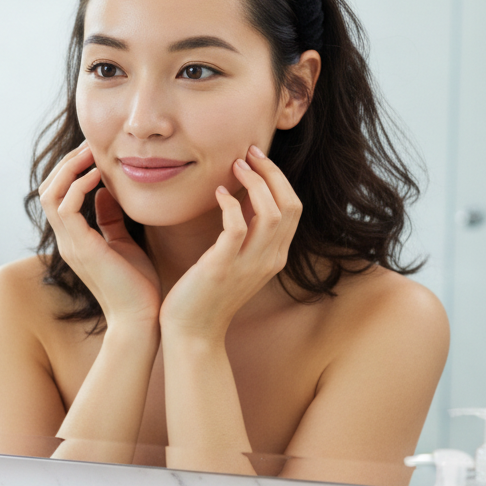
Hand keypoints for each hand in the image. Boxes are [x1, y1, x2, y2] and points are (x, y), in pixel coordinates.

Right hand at [39, 142, 161, 325]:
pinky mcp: (81, 247)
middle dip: (67, 163)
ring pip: (50, 194)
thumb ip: (110, 219)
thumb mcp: (123, 243)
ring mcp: (70, 244)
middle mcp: (67, 241)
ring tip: (92, 154)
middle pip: (47, 190)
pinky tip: (99, 174)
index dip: (71, 171)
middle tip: (90, 146)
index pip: (57, 196)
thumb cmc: (138, 286)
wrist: (141, 318)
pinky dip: (78, 185)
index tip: (94, 154)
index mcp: (75, 240)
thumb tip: (105, 192)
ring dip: (69, 168)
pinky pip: (65, 206)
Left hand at [160, 145, 301, 339]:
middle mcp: (269, 260)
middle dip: (272, 172)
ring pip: (271, 213)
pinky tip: (218, 193)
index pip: (293, 208)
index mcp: (275, 256)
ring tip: (235, 166)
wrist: (192, 332)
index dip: (279, 178)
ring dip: (255, 183)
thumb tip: (243, 200)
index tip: (258, 158)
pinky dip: (231, 203)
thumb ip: (246, 236)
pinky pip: (237, 227)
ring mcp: (249, 265)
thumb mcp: (236, 262)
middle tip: (250, 153)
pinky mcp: (222, 267)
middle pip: (289, 205)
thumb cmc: (207, 294)